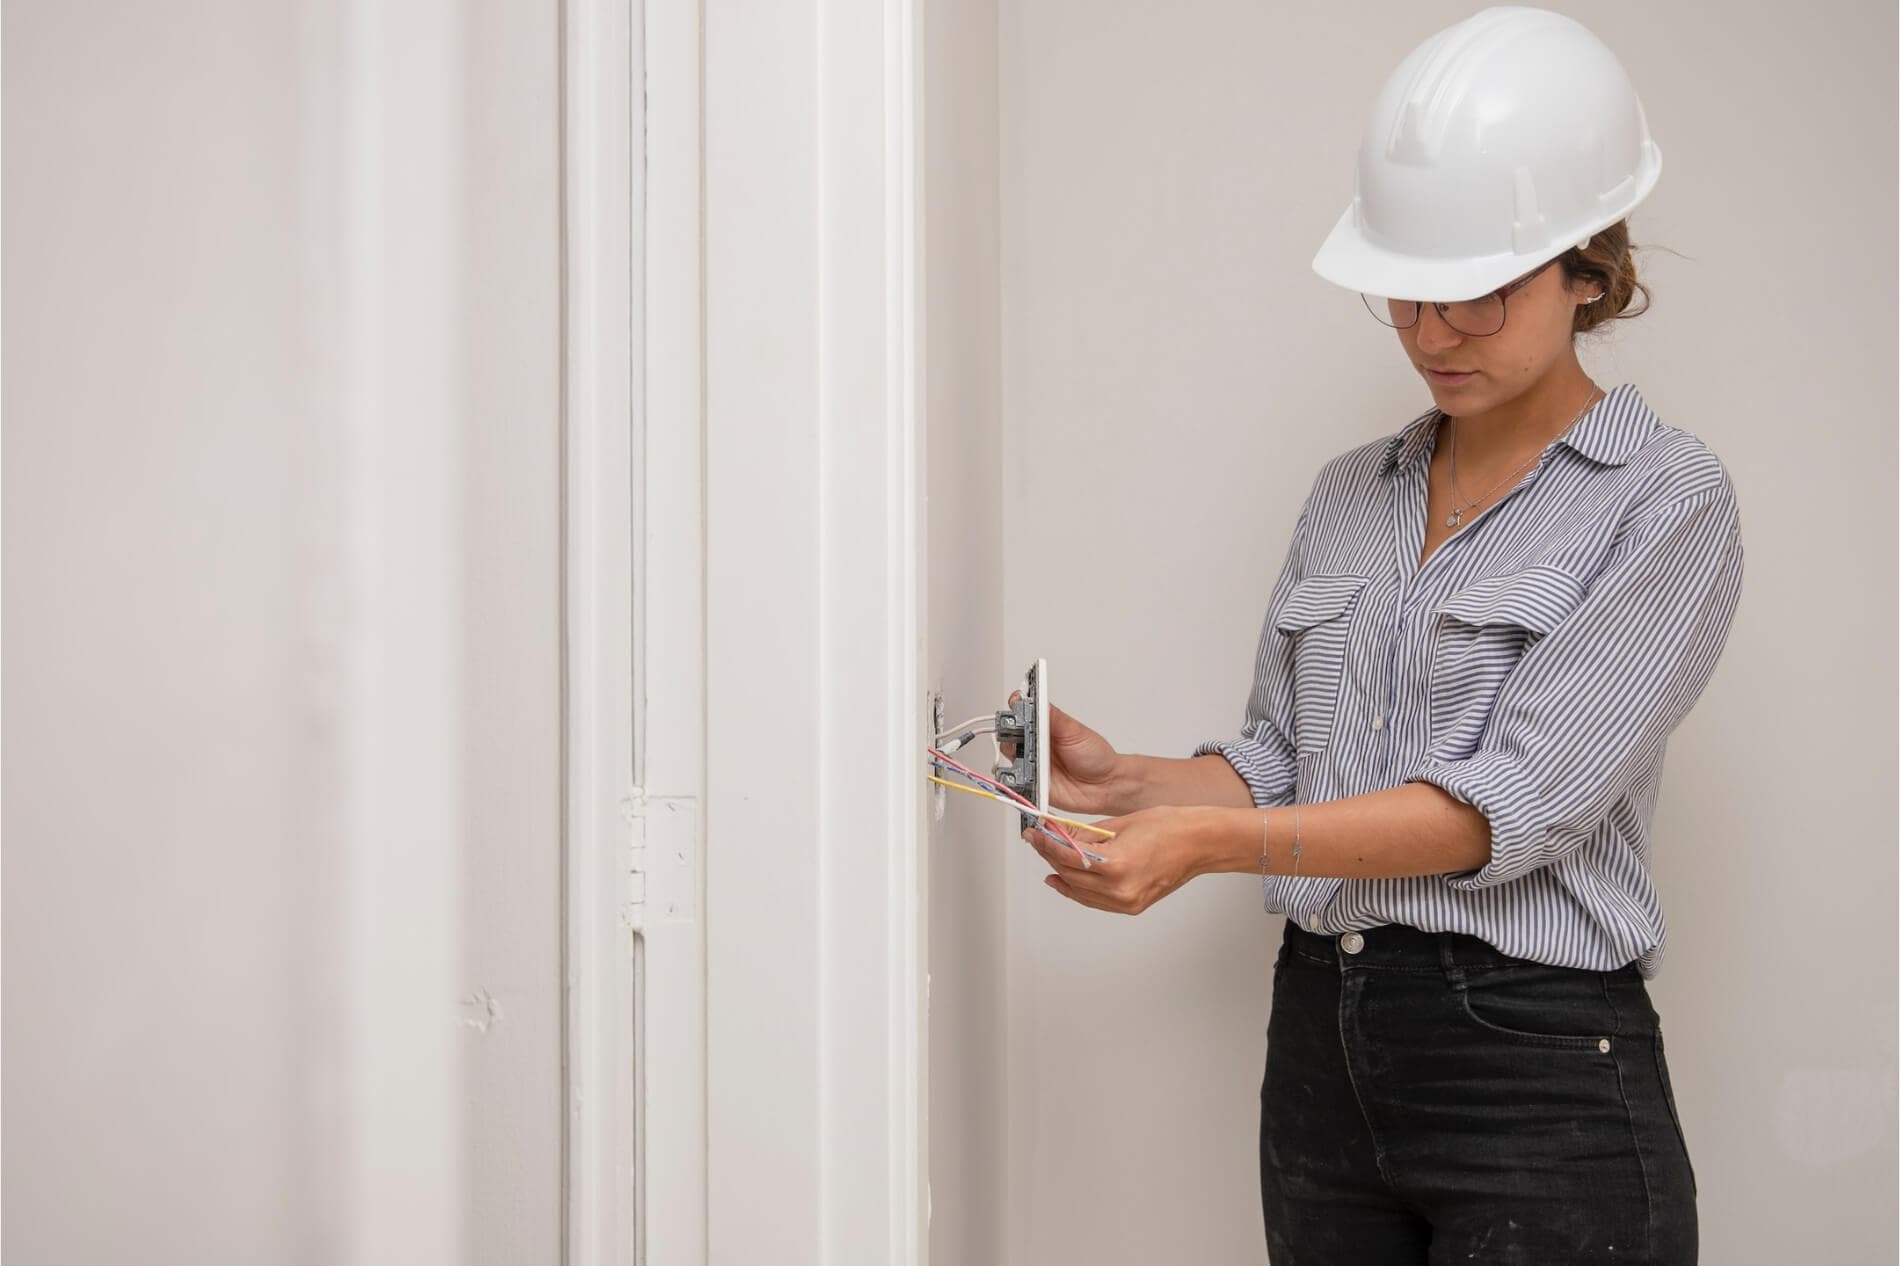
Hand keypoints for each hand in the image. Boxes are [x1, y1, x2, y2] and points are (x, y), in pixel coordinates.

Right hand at [999, 690, 1123, 815]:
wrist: (1105, 786)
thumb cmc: (1096, 757)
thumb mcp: (1077, 732)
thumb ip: (1056, 718)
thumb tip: (1038, 701)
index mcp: (1045, 727)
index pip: (1023, 711)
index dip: (1017, 705)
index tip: (1017, 700)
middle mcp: (1035, 744)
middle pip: (1009, 732)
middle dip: (1010, 729)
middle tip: (1021, 730)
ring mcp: (1031, 764)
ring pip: (1008, 755)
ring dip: (1013, 752)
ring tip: (1029, 753)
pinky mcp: (1031, 784)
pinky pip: (1014, 780)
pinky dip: (1014, 778)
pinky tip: (1025, 774)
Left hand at [1021, 805, 1210, 914]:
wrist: (1200, 844)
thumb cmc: (1170, 827)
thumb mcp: (1120, 824)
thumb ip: (1086, 835)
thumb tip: (1059, 835)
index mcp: (1115, 865)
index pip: (1066, 856)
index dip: (1045, 843)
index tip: (1034, 833)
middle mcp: (1119, 889)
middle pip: (1069, 874)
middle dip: (1050, 855)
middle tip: (1039, 839)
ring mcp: (1125, 901)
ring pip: (1078, 890)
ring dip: (1060, 872)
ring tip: (1049, 854)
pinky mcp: (1130, 906)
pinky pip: (1094, 900)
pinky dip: (1077, 888)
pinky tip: (1064, 878)